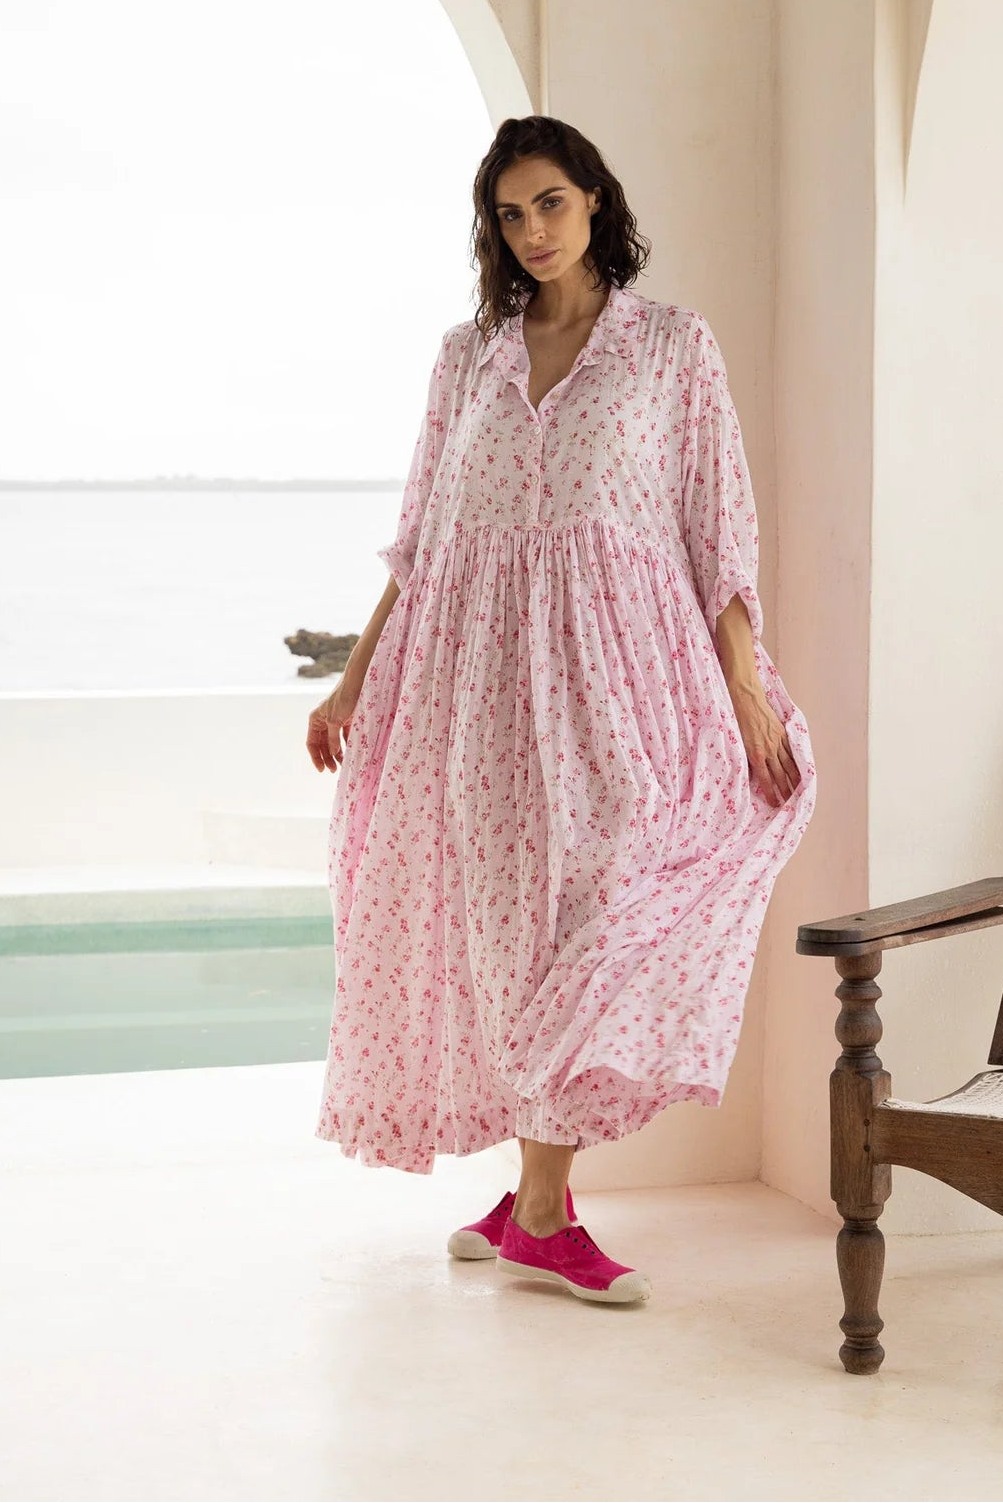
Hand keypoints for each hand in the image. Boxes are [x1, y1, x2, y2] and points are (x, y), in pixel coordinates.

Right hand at [306, 679, 359, 772]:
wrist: (358, 683)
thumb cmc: (343, 699)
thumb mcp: (335, 721)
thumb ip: (332, 738)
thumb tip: (332, 753)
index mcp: (315, 720)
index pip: (312, 743)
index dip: (316, 757)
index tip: (322, 769)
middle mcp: (323, 721)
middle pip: (322, 744)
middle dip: (327, 757)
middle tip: (333, 770)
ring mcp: (335, 721)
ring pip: (333, 742)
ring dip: (336, 754)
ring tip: (342, 765)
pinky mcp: (347, 720)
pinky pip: (344, 737)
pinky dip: (346, 746)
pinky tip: (349, 754)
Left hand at [726, 678, 800, 808]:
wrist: (745, 698)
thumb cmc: (736, 719)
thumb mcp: (736, 742)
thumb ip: (746, 757)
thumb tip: (751, 771)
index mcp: (755, 753)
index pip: (765, 779)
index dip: (771, 793)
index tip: (775, 803)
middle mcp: (769, 749)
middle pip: (780, 775)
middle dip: (785, 790)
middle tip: (790, 802)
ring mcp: (777, 740)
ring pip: (789, 764)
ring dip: (794, 779)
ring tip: (799, 790)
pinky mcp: (782, 732)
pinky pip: (791, 750)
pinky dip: (796, 761)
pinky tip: (800, 768)